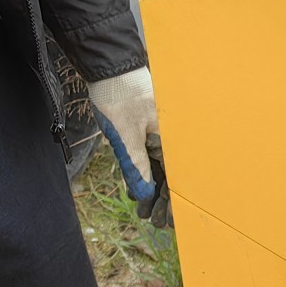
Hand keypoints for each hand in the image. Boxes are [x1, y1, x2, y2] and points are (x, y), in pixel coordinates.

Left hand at [87, 65, 167, 222]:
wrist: (108, 65)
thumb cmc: (118, 95)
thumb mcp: (125, 137)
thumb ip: (136, 168)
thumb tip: (145, 195)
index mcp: (172, 138)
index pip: (177, 178)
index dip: (173, 202)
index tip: (168, 221)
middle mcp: (171, 136)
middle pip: (172, 175)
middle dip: (162, 199)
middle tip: (153, 221)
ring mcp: (161, 133)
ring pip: (161, 167)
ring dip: (152, 188)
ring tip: (142, 209)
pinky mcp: (150, 128)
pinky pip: (153, 155)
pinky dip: (146, 171)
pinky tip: (137, 187)